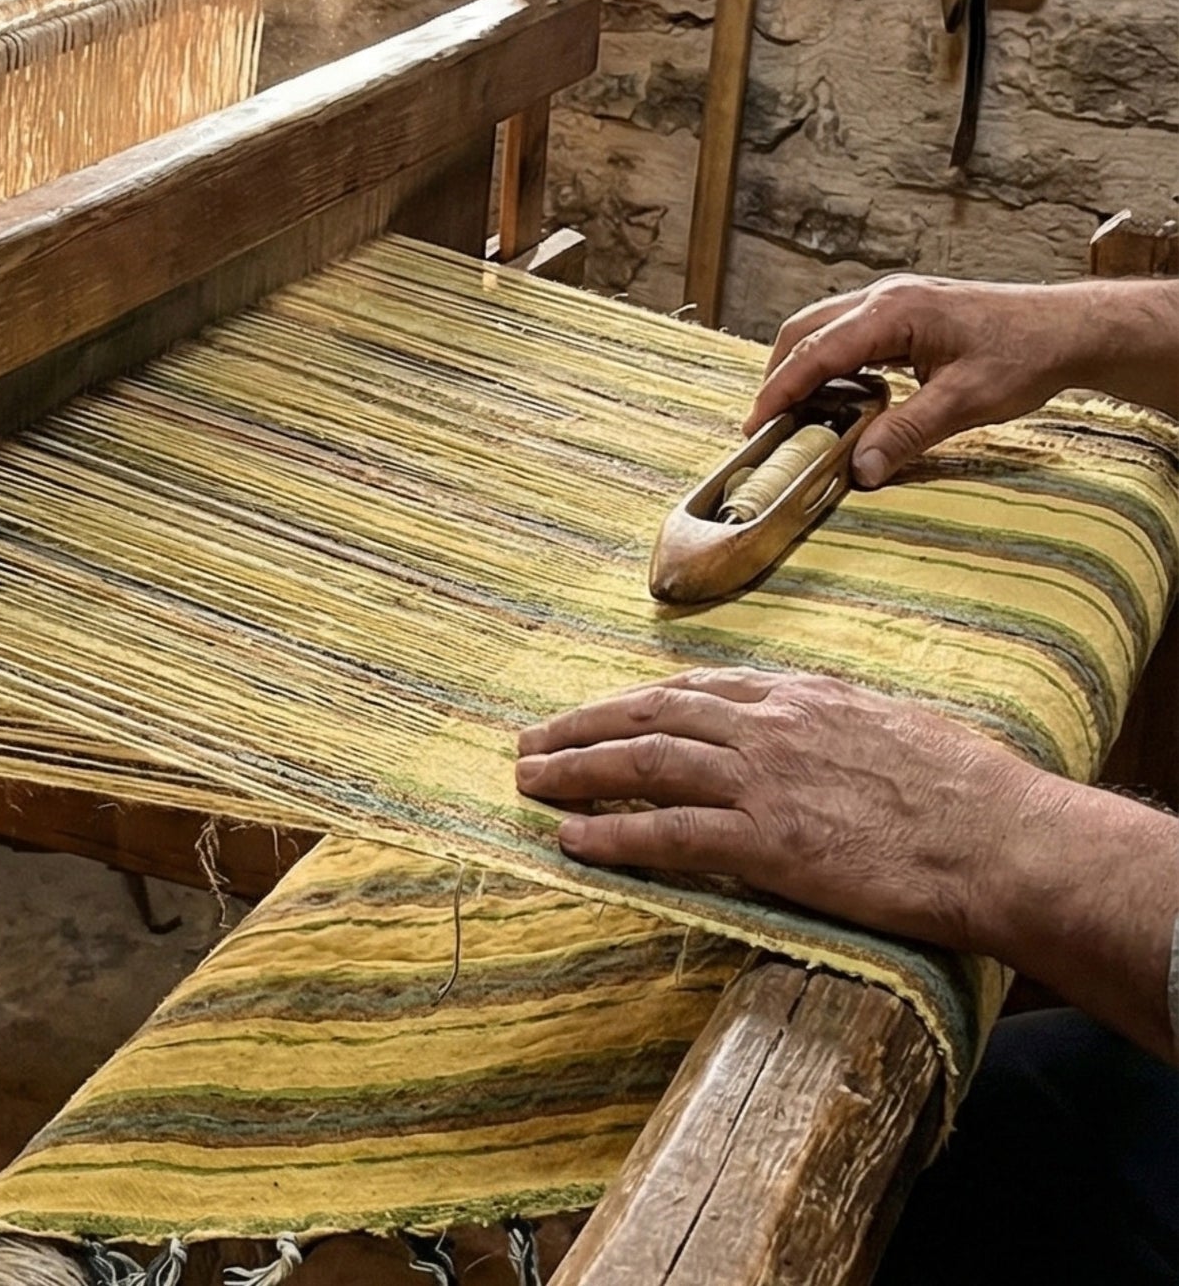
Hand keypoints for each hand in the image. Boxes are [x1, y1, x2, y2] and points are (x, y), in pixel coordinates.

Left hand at [513, 668, 1045, 953]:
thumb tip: (814, 721)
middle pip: (651, 714)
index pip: (695, 689)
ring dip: (576, 770)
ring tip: (528, 780)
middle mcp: (769, 727)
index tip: (599, 711)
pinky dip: (613, 834)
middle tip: (532, 740)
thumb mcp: (891, 723)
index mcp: (800, 696)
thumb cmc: (968, 787)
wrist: (1003, 838)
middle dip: (583, 726)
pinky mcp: (768, 843)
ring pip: (644, 763)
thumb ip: (835, 719)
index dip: (636, 702)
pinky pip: (669, 834)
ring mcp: (763, 782)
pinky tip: (572, 839)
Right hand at [744, 275, 1087, 486]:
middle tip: (769, 424)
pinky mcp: (903, 312)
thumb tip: (858, 470)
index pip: (816, 351)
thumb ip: (905, 434)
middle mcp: (883, 297)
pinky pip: (847, 332)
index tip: (755, 425)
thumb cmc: (1024, 355)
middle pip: (804, 331)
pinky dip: (829, 363)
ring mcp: (892, 300)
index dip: (779, 390)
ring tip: (799, 414)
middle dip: (779, 376)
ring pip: (821, 328)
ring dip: (803, 368)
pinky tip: (841, 396)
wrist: (1068, 328)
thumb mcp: (965, 403)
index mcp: (893, 311)